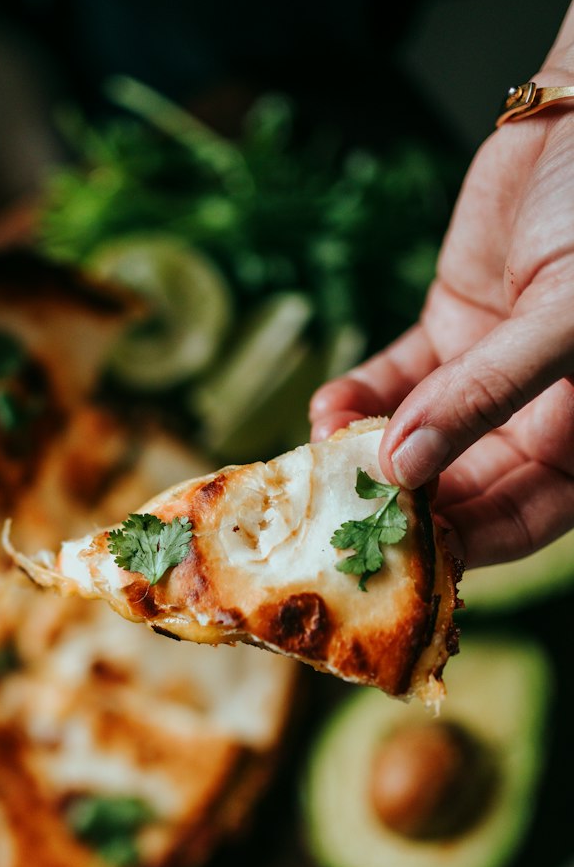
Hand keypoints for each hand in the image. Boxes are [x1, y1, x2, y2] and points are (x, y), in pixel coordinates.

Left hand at [310, 81, 573, 567]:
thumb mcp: (567, 311)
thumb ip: (489, 393)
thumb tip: (404, 468)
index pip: (524, 518)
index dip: (466, 544)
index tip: (395, 555)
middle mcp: (539, 418)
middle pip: (460, 489)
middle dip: (395, 503)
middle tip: (329, 514)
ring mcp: (490, 376)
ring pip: (419, 437)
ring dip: (365, 452)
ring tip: (319, 459)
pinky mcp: (450, 330)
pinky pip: (396, 382)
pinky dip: (359, 397)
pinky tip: (326, 408)